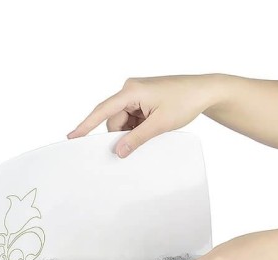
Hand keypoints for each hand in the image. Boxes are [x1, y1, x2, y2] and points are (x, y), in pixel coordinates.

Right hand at [67, 75, 223, 157]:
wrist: (204, 91)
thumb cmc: (185, 101)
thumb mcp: (160, 124)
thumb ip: (137, 139)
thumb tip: (118, 151)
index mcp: (131, 90)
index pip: (102, 111)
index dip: (86, 125)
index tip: (72, 137)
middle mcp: (130, 89)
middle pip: (114, 120)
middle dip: (123, 134)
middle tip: (141, 141)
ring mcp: (136, 94)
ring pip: (123, 121)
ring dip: (133, 131)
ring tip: (153, 130)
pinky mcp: (142, 99)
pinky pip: (132, 118)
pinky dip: (138, 127)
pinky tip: (152, 127)